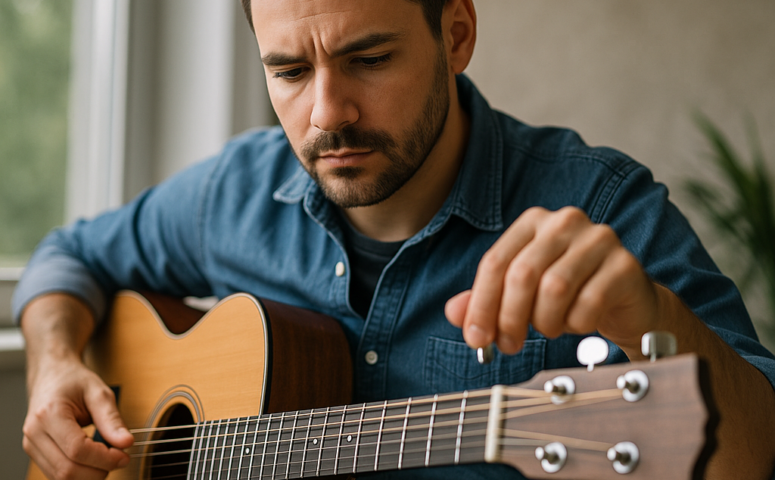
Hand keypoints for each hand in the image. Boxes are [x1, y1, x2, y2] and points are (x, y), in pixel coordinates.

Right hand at [23, 352, 132, 479]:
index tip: (124, 455)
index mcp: (49, 414)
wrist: (52, 375)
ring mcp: (31, 445)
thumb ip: (112, 419)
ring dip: (89, 475)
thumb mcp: (99, 392)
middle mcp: (34, 433)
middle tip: (120, 458)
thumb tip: (126, 443)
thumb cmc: (73, 380)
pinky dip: (79, 473)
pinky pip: (56, 474)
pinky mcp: (35, 453)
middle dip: (98, 470)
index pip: (77, 450)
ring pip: (60, 477)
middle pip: (67, 469)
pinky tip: (94, 460)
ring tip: (108, 458)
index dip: (104, 458)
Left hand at [446, 206, 661, 354]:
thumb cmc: (569, 295)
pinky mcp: (625, 264)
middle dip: (509, 318)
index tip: (476, 339)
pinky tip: (578, 323)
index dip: (481, 305)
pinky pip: (589, 303)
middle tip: (508, 345)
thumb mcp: (521, 297)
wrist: (626, 303)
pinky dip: (576, 324)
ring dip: (545, 322)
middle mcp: (565, 222)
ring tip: (549, 329)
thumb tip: (454, 312)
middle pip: (522, 274)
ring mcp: (598, 239)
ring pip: (554, 289)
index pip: (495, 262)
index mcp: (533, 222)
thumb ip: (486, 300)